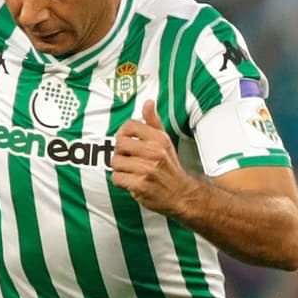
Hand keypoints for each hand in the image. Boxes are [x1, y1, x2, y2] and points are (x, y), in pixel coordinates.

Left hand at [111, 100, 194, 216]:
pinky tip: (131, 182)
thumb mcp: (165, 142)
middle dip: (120, 153)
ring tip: (132, 172)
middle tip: (129, 160)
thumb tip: (148, 102)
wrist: (182, 194)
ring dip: (120, 169)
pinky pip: (116, 178)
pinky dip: (120, 181)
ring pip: (115, 162)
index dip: (122, 134)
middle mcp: (154, 152)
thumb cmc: (170, 167)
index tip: (126, 142)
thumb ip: (153, 122)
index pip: (129, 126)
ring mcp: (147, 169)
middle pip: (119, 145)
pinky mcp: (140, 185)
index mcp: (159, 139)